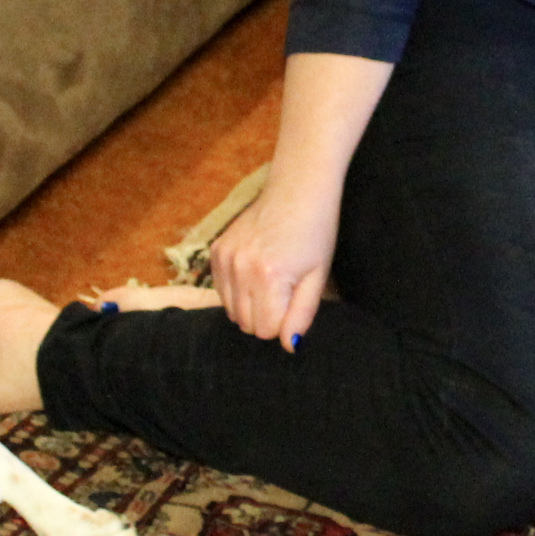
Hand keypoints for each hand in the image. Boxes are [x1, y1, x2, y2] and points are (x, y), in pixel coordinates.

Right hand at [209, 171, 338, 345]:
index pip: (266, 331)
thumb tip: (289, 347)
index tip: (295, 302)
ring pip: (231, 311)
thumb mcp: (318, 276)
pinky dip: (237, 290)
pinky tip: (255, 271)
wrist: (297, 188)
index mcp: (269, 278)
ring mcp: (224, 258)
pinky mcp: (216, 250)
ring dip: (250, 305)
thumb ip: (303, 314)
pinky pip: (221, 290)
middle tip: (286, 291)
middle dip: (266, 317)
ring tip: (271, 280)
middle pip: (246, 324)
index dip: (284, 324)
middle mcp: (240, 269)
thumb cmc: (316, 232)